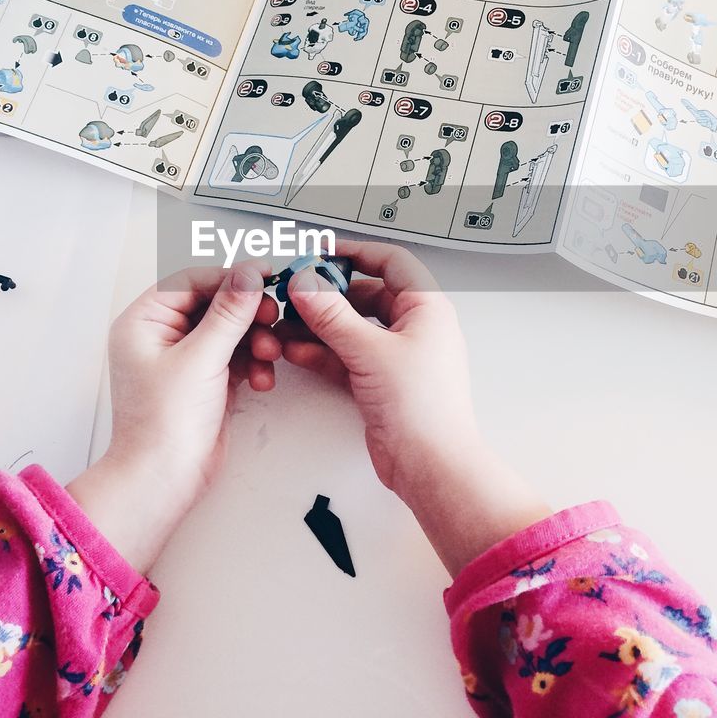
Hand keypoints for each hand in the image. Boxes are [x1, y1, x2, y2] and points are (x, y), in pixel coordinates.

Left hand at [69, 262, 279, 569]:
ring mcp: (184, 360)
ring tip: (267, 355)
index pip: (191, 281)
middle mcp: (161, 337)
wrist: (164, 480)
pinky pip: (235, 357)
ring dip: (254, 340)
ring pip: (229, 331)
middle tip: (271, 317)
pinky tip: (261, 378)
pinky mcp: (205, 381)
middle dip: (246, 313)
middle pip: (214, 304)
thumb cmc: (162, 426)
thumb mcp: (200, 358)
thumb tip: (248, 274)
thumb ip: (229, 312)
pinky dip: (252, 363)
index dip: (229, 277)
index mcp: (143, 322)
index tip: (265, 276)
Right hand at [276, 239, 478, 493]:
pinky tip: (294, 350)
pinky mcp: (380, 382)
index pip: (390, 262)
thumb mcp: (371, 351)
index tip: (321, 252)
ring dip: (318, 325)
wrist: (431, 465)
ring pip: (352, 328)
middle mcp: (414, 328)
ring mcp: (397, 356)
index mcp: (426, 308)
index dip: (355, 252)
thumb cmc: (423, 408)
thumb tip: (306, 284)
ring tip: (285, 323)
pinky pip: (346, 356)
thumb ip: (333, 316)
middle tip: (293, 292)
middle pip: (365, 295)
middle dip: (327, 295)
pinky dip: (321, 352)